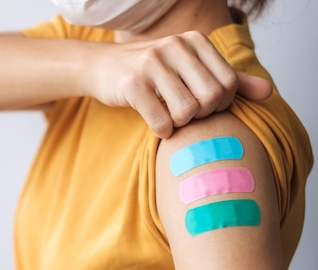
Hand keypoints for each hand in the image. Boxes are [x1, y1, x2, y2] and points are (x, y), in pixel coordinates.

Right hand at [86, 31, 271, 137]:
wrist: (100, 67)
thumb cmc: (149, 71)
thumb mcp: (189, 68)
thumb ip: (229, 80)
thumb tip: (268, 92)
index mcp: (194, 40)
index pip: (228, 83)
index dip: (219, 104)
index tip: (201, 106)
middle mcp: (175, 46)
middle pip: (211, 98)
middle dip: (201, 115)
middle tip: (184, 114)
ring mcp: (152, 63)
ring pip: (187, 112)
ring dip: (180, 124)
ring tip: (169, 117)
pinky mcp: (132, 84)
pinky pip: (162, 121)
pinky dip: (162, 130)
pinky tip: (155, 123)